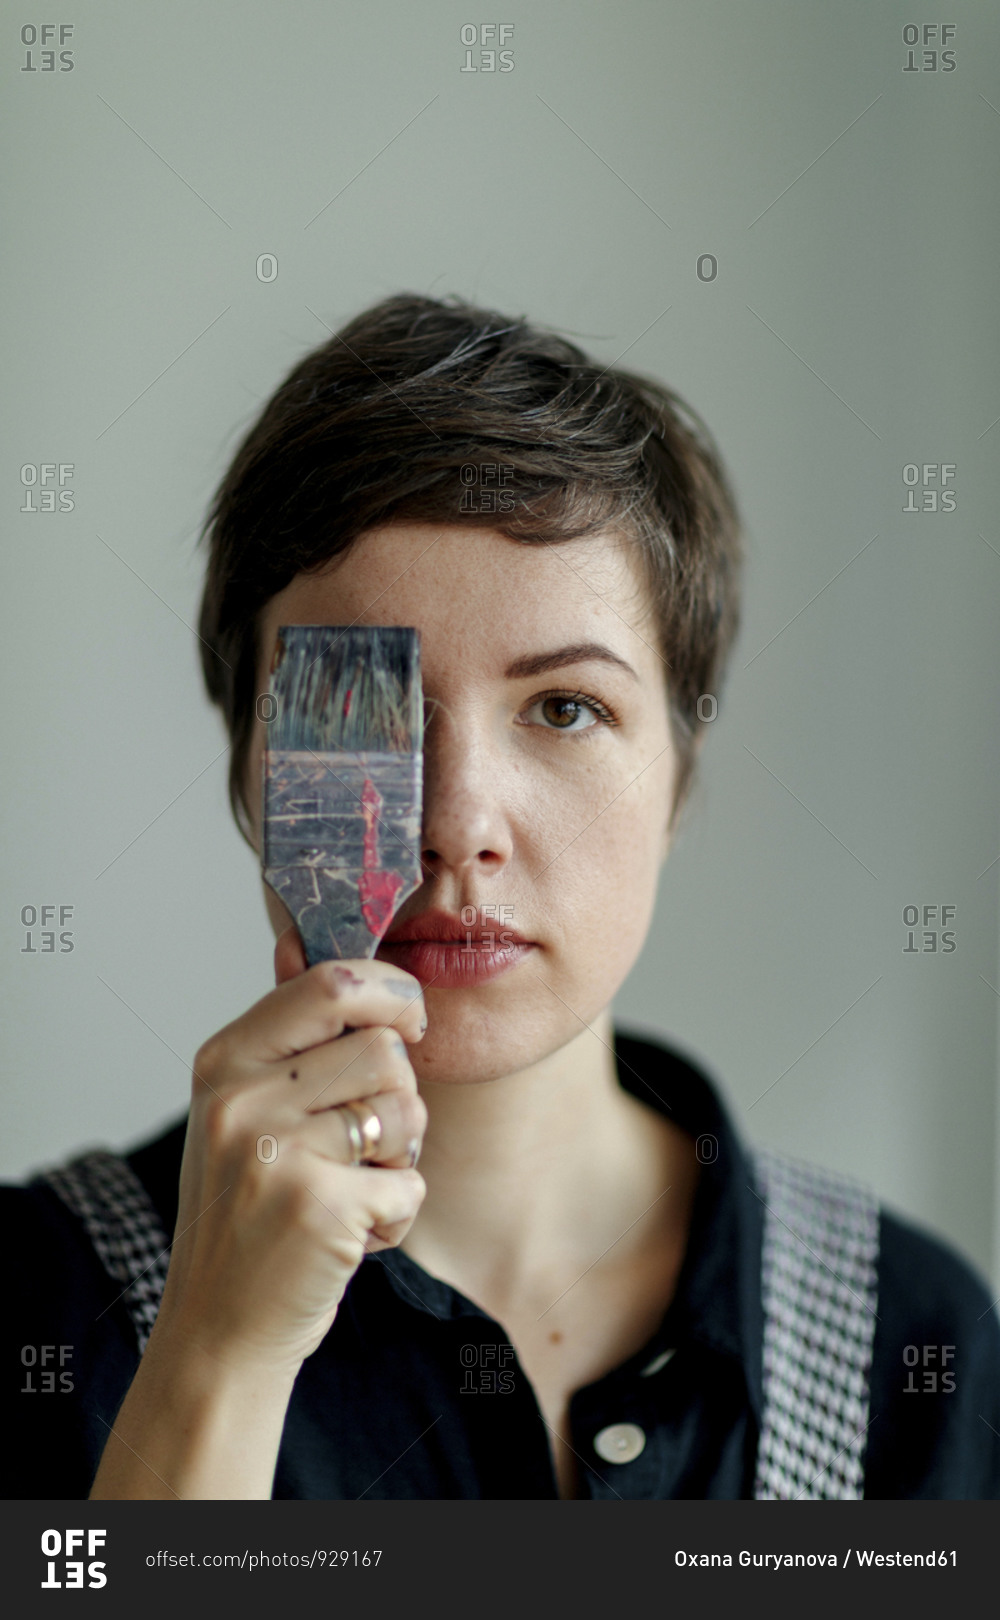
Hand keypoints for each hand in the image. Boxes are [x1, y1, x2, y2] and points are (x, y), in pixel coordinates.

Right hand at [152, 926, 427, 1380]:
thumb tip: (311, 946)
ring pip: (405, 1110)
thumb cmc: (247, 1213)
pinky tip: (352, 1235)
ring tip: (356, 1188)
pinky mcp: (318, 1207)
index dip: (392, 993)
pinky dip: (397, 1215)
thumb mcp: (242, 1112)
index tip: (409, 1023)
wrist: (218, 1330)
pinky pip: (410, 1182)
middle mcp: (241, 1098)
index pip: (332, 982)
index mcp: (224, 1060)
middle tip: (371, 1139)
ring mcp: (276, 1151)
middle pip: (385, 1048)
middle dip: (400, 1094)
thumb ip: (286, 1036)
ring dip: (402, 1156)